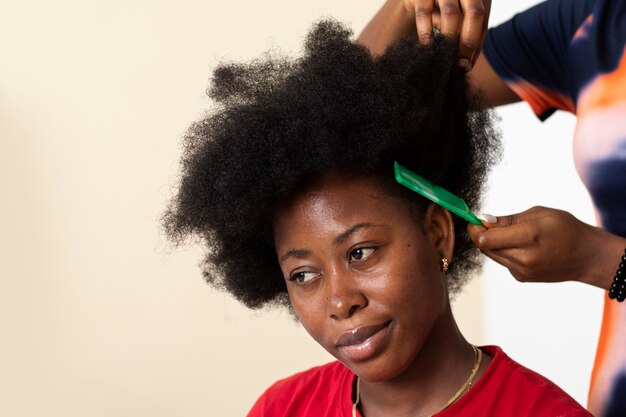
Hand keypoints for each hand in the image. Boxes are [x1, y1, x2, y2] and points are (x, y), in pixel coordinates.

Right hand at [403, 0, 490, 69]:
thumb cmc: (442, 12)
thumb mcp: (459, 21)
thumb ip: (466, 38)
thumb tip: (465, 66)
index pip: (483, 21)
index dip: (476, 45)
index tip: (466, 65)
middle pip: (474, 13)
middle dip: (467, 42)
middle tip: (459, 63)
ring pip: (451, 13)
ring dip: (448, 38)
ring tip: (443, 56)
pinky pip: (424, 13)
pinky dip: (426, 33)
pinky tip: (427, 47)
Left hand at [467, 206, 624, 287]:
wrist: (587, 257)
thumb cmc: (565, 229)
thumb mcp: (539, 214)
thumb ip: (507, 220)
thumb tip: (482, 221)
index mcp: (529, 236)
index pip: (485, 238)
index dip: (474, 229)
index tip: (474, 220)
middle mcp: (523, 258)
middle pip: (484, 246)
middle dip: (481, 233)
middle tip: (490, 223)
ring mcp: (522, 271)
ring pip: (491, 254)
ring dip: (493, 242)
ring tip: (512, 233)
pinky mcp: (521, 277)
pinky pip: (502, 261)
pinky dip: (504, 251)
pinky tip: (522, 247)